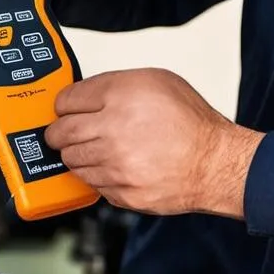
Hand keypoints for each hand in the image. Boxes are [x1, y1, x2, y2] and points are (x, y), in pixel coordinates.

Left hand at [45, 67, 263, 217]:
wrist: (214, 163)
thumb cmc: (191, 123)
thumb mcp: (157, 81)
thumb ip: (117, 85)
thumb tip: (89, 95)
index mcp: (120, 95)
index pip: (66, 100)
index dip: (63, 104)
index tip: (64, 109)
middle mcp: (113, 128)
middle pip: (60, 133)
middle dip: (58, 133)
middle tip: (63, 132)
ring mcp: (115, 164)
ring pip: (72, 161)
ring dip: (77, 154)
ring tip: (94, 149)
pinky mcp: (120, 192)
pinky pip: (91, 183)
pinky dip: (97, 175)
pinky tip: (113, 166)